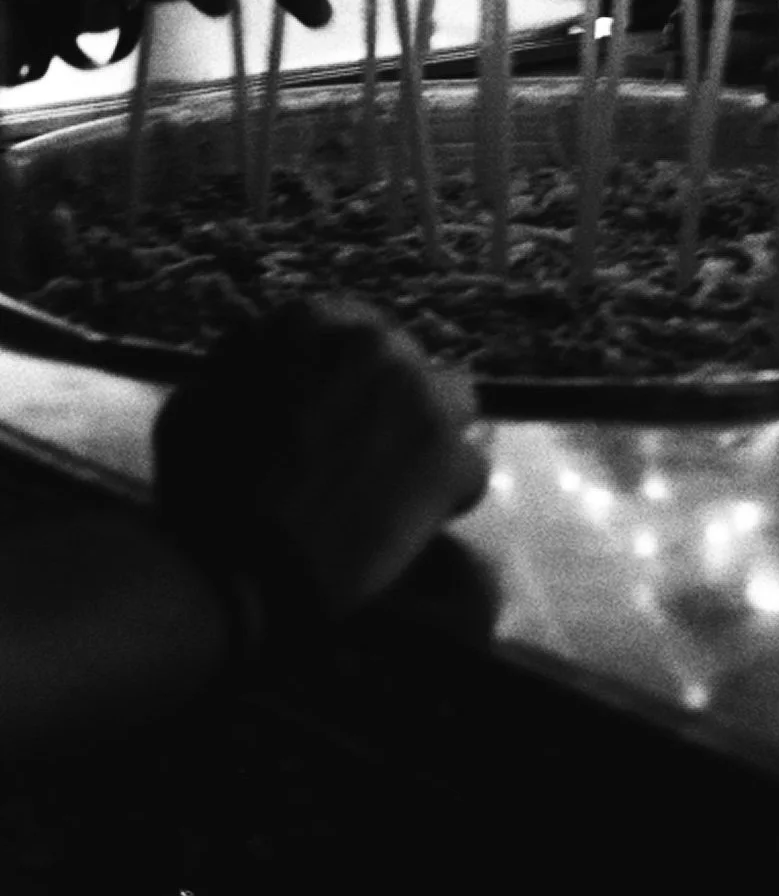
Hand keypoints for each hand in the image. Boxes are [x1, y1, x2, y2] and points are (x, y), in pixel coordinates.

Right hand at [153, 295, 490, 619]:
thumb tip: (262, 362)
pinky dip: (447, 494)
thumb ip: (239, 369)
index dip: (339, 372)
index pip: (345, 328)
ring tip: (400, 474)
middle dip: (385, 400)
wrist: (241, 572)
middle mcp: (375, 345)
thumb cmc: (203, 491)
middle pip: (403, 364)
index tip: (330, 405)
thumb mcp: (192, 407)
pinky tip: (417, 520)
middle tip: (360, 447)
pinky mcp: (445, 461)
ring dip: (430, 430)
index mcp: (311, 322)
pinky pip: (468, 470)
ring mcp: (418, 399)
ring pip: (451, 401)